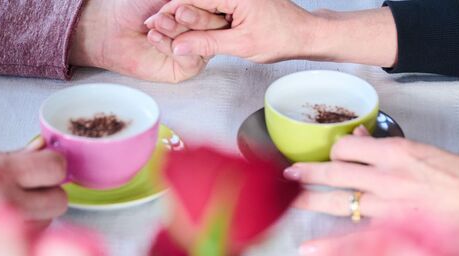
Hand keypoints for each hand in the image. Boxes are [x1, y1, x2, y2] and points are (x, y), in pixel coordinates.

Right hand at [0, 149, 67, 255]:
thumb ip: (4, 155)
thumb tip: (38, 150)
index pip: (54, 167)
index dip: (53, 166)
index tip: (45, 167)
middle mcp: (5, 203)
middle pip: (60, 199)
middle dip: (50, 193)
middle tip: (31, 190)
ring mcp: (5, 234)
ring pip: (48, 223)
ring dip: (37, 215)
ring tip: (7, 210)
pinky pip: (32, 243)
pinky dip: (25, 235)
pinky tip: (1, 228)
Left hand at [69, 0, 224, 82]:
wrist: (113, 27)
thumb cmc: (136, 6)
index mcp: (201, 9)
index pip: (214, 9)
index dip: (201, 5)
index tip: (181, 4)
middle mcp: (202, 30)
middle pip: (214, 26)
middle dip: (191, 18)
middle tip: (173, 13)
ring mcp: (196, 49)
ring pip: (202, 42)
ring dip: (177, 31)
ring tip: (156, 24)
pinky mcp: (186, 68)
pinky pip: (190, 59)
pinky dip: (171, 47)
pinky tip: (154, 38)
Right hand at [150, 0, 319, 62]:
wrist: (304, 33)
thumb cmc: (281, 37)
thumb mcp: (242, 44)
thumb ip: (207, 43)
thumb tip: (179, 46)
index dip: (170, 12)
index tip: (153, 24)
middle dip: (173, 14)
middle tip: (153, 28)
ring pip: (201, 3)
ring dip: (185, 17)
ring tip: (165, 30)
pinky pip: (212, 5)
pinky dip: (199, 17)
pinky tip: (185, 29)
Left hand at [282, 128, 458, 238]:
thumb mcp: (423, 148)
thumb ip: (386, 145)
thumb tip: (360, 136)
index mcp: (395, 151)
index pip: (348, 146)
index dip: (335, 149)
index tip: (331, 154)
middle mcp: (387, 176)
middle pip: (335, 172)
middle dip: (308, 171)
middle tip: (290, 171)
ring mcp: (389, 205)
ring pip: (338, 201)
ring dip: (310, 199)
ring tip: (291, 197)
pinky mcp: (395, 229)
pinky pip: (355, 238)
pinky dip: (329, 245)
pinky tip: (309, 248)